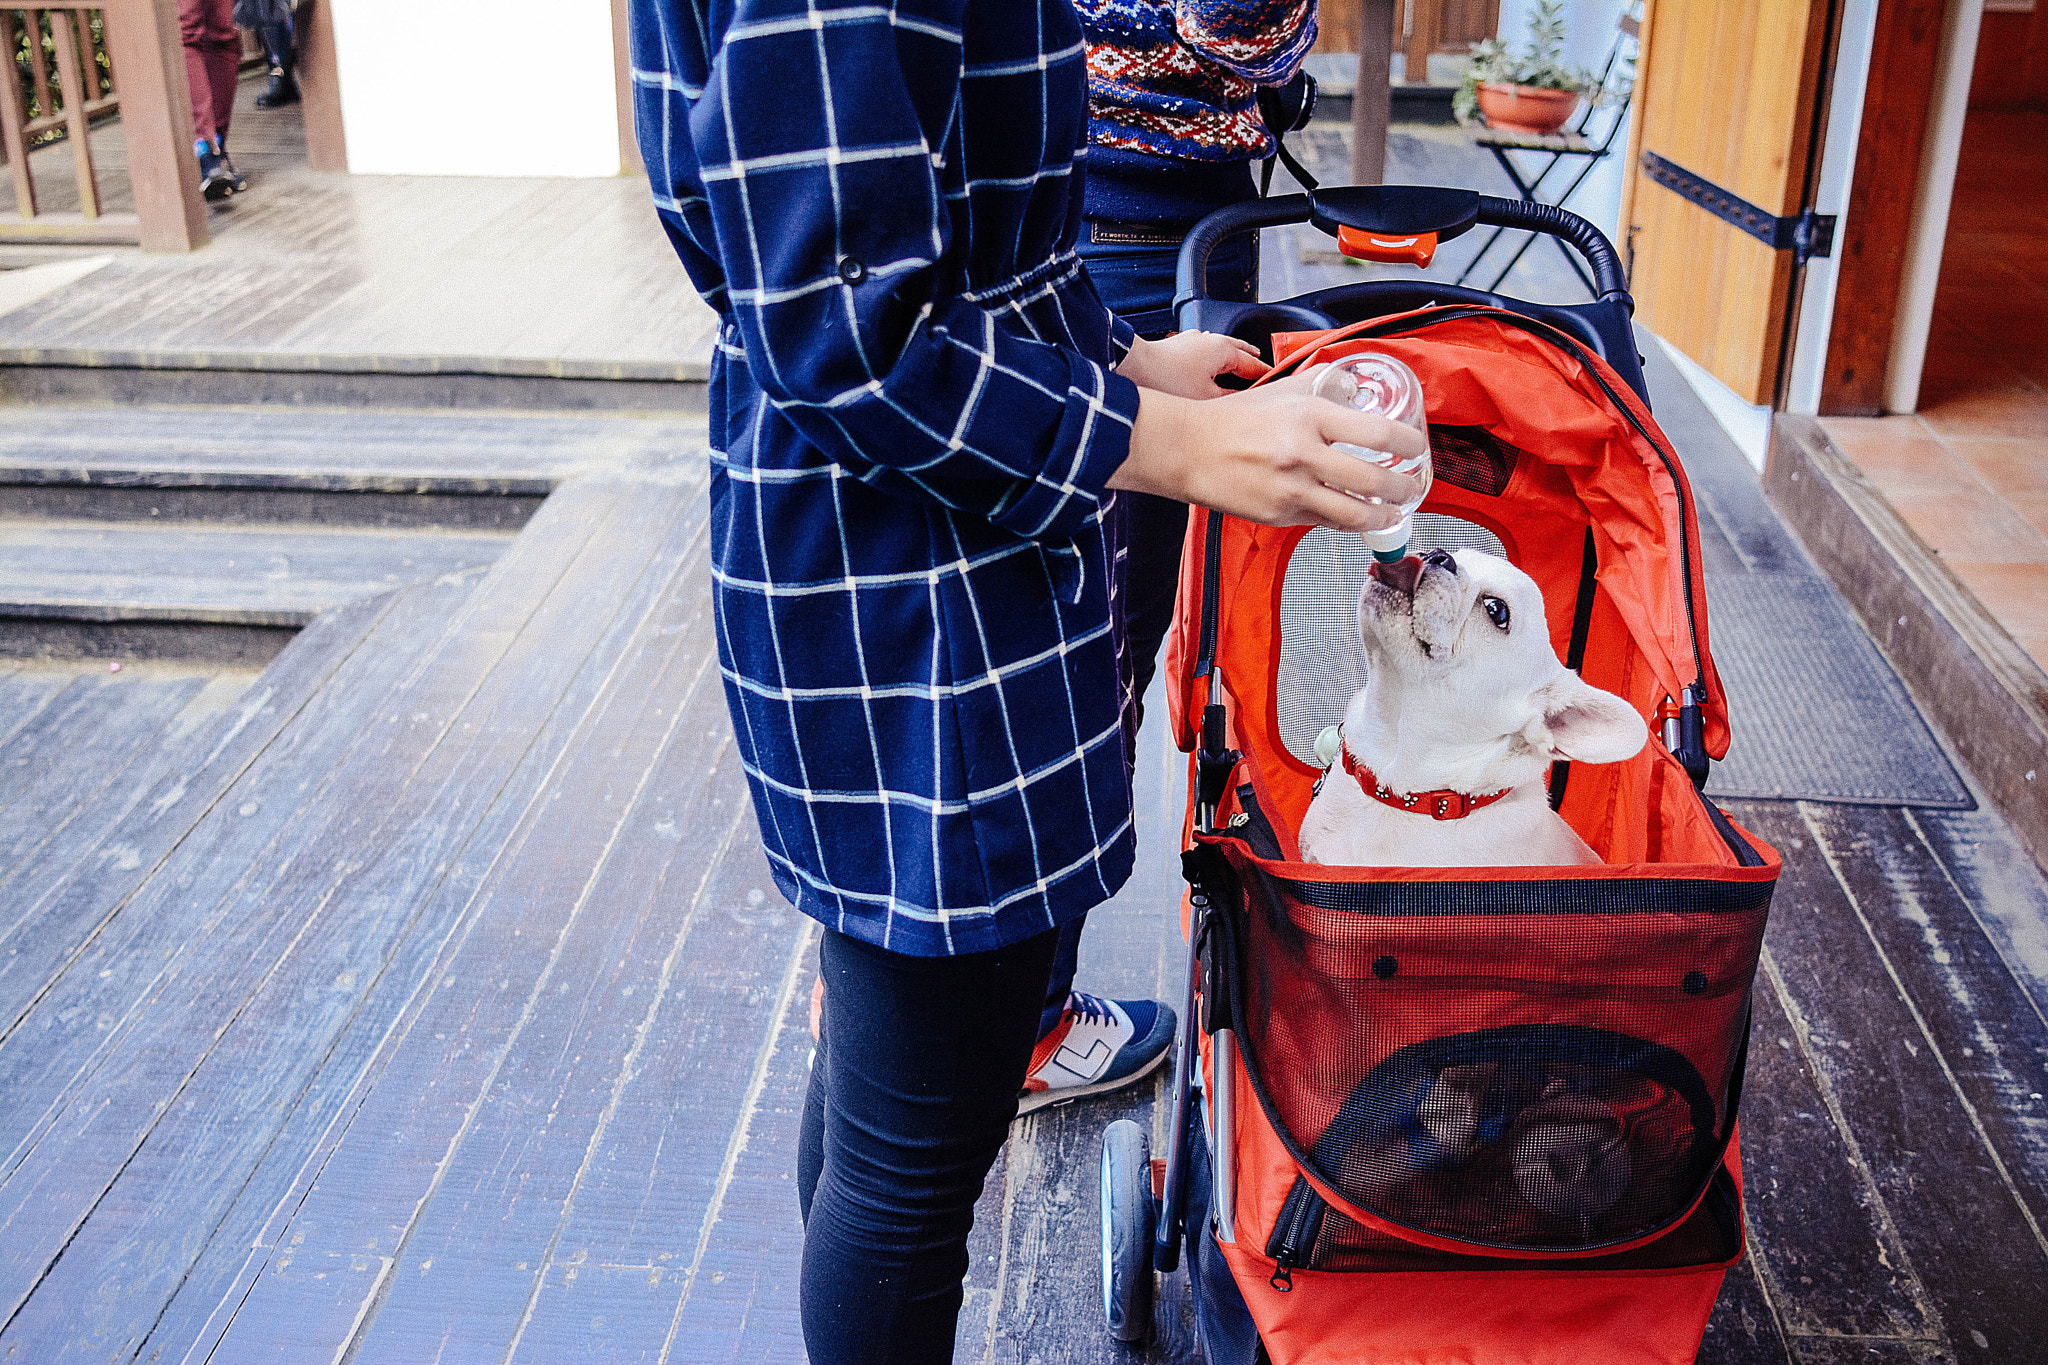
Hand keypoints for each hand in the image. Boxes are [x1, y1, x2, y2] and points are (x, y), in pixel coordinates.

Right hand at [1109, 364, 1428, 531]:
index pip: (1378, 433)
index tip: (1416, 449)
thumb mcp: (1281, 390)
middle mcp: (1303, 453)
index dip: (1409, 444)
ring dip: (1382, 516)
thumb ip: (1322, 388)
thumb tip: (1356, 388)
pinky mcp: (1279, 514)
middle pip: (1375, 479)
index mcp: (1309, 415)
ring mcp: (1291, 488)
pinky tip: (1354, 517)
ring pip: (1354, 512)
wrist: (1186, 449)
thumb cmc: (1231, 420)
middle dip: (1404, 488)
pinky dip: (1344, 521)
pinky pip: (1324, 522)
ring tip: (1392, 513)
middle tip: (1412, 488)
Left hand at [1117, 331, 1267, 398]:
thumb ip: (1229, 399)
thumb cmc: (1166, 378)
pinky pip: (1204, 351)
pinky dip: (1212, 360)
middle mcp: (1210, 340)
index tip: (1276, 385)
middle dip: (1252, 363)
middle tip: (1262, 373)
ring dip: (1232, 360)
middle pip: (1240, 351)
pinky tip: (1208, 370)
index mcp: (1224, 349)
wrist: (1133, 367)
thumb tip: (1242, 402)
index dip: (1266, 377)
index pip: (1254, 364)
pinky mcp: (1178, 347)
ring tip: (1239, 370)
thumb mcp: (1206, 397)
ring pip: (1222, 349)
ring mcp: (1193, 341)